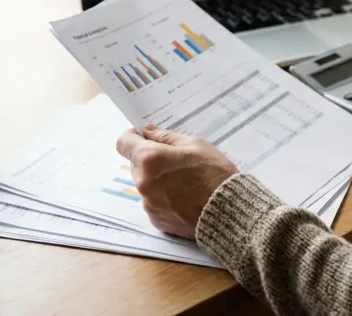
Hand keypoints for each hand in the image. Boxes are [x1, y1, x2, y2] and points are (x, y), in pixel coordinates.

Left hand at [116, 125, 238, 239]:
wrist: (227, 211)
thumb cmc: (214, 172)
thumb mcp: (194, 144)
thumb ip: (166, 137)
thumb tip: (148, 131)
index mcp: (150, 159)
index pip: (124, 143)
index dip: (133, 137)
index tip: (145, 136)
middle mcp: (143, 182)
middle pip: (136, 164)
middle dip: (150, 159)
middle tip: (175, 160)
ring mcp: (148, 203)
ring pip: (145, 183)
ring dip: (157, 179)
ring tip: (184, 181)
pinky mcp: (156, 219)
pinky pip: (153, 201)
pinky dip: (164, 197)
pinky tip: (184, 196)